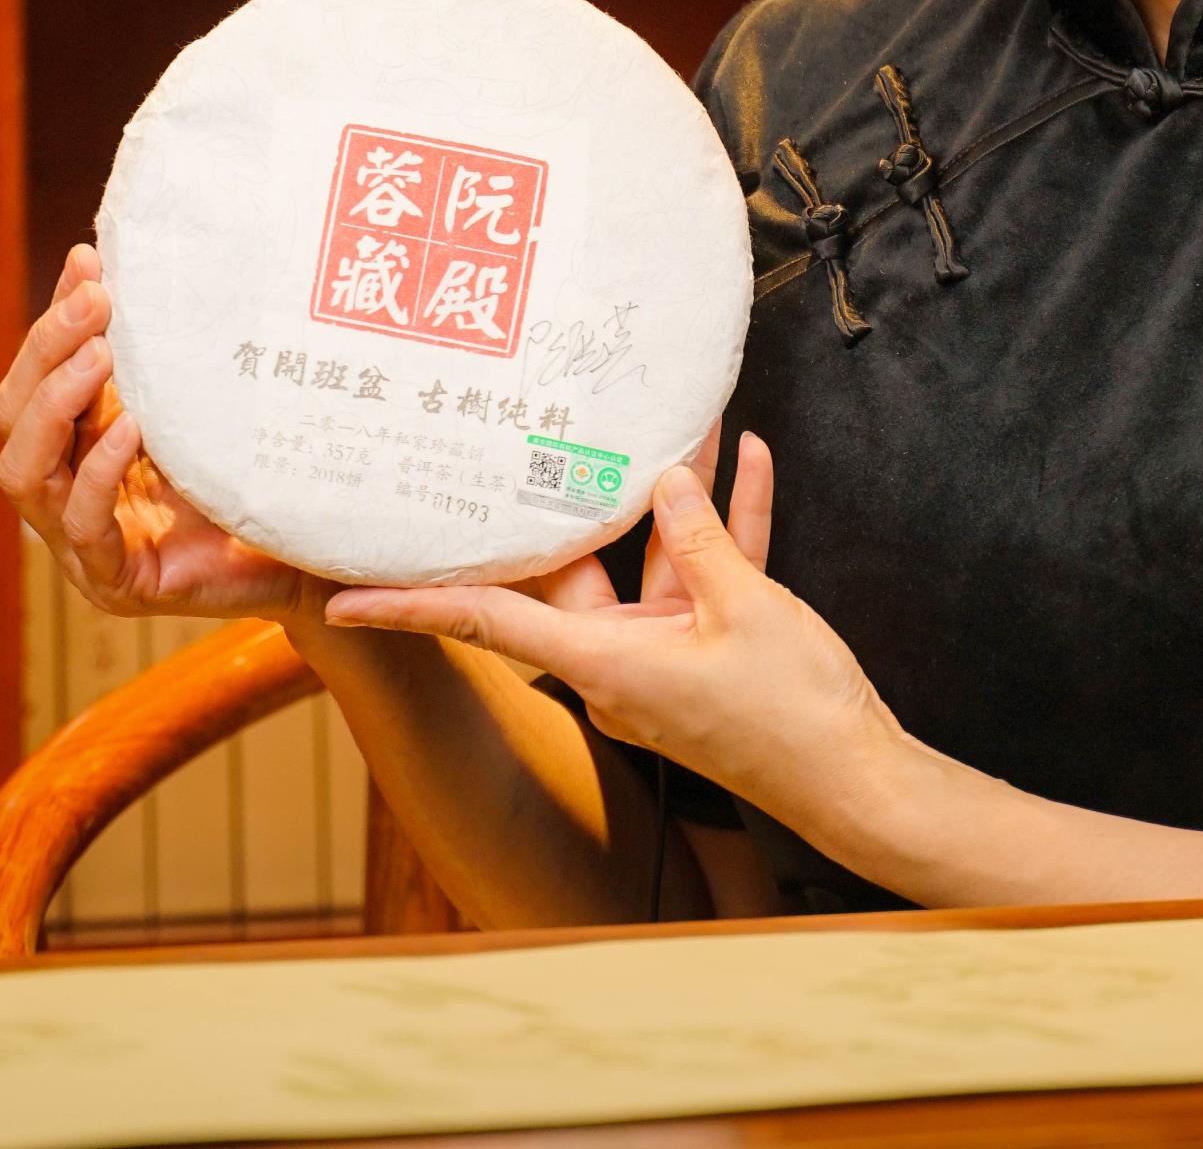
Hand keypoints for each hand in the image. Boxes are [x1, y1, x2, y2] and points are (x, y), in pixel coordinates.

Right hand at [0, 243, 326, 627]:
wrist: (310, 554)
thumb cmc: (255, 474)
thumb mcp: (205, 405)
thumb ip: (170, 355)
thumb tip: (146, 263)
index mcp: (81, 443)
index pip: (36, 378)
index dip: (54, 322)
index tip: (89, 263)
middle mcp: (69, 490)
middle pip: (16, 416)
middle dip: (47, 352)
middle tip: (93, 302)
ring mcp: (84, 543)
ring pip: (27, 473)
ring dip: (58, 405)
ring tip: (100, 354)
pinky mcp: (118, 581)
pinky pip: (85, 527)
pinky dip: (99, 474)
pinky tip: (129, 430)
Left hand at [320, 428, 902, 828]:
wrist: (861, 782)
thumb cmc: (792, 712)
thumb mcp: (746, 608)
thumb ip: (700, 538)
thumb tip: (662, 483)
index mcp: (608, 665)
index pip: (487, 624)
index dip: (413, 608)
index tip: (341, 598)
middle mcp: (623, 664)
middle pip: (576, 571)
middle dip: (575, 499)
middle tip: (536, 432)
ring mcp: (669, 659)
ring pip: (655, 560)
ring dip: (676, 497)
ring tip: (685, 421)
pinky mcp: (716, 652)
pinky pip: (711, 576)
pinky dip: (727, 524)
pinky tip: (745, 460)